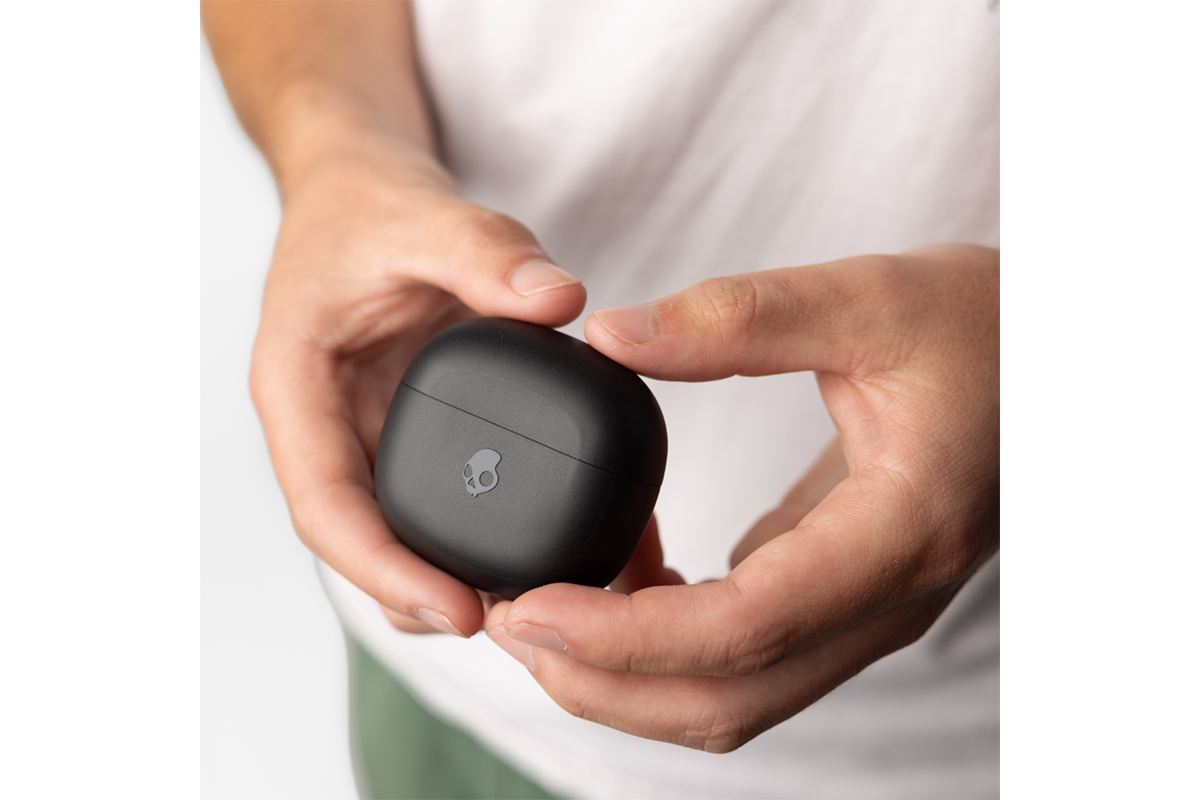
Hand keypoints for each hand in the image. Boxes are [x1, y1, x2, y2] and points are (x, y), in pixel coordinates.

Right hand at [249, 130, 587, 636]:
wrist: (360, 190)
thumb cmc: (367, 205)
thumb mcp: (421, 213)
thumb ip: (485, 251)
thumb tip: (562, 299)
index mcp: (297, 389)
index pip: (325, 507)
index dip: (385, 570)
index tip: (458, 612)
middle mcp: (327, 428)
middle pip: (363, 543)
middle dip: (426, 597)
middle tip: (518, 627)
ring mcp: (367, 435)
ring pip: (398, 534)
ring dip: (451, 580)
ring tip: (536, 607)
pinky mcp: (410, 431)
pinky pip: (436, 499)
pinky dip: (478, 534)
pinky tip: (540, 554)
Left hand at [484, 243, 998, 750]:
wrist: (1051, 357)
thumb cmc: (982, 327)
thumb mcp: (868, 297)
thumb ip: (737, 317)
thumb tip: (612, 337)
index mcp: (896, 533)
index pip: (745, 626)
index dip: (625, 635)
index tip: (531, 607)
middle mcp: (884, 598)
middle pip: (727, 700)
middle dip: (605, 683)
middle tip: (511, 624)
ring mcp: (868, 609)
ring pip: (735, 698)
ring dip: (629, 681)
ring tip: (545, 620)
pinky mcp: (844, 595)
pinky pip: (747, 660)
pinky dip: (668, 649)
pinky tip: (618, 592)